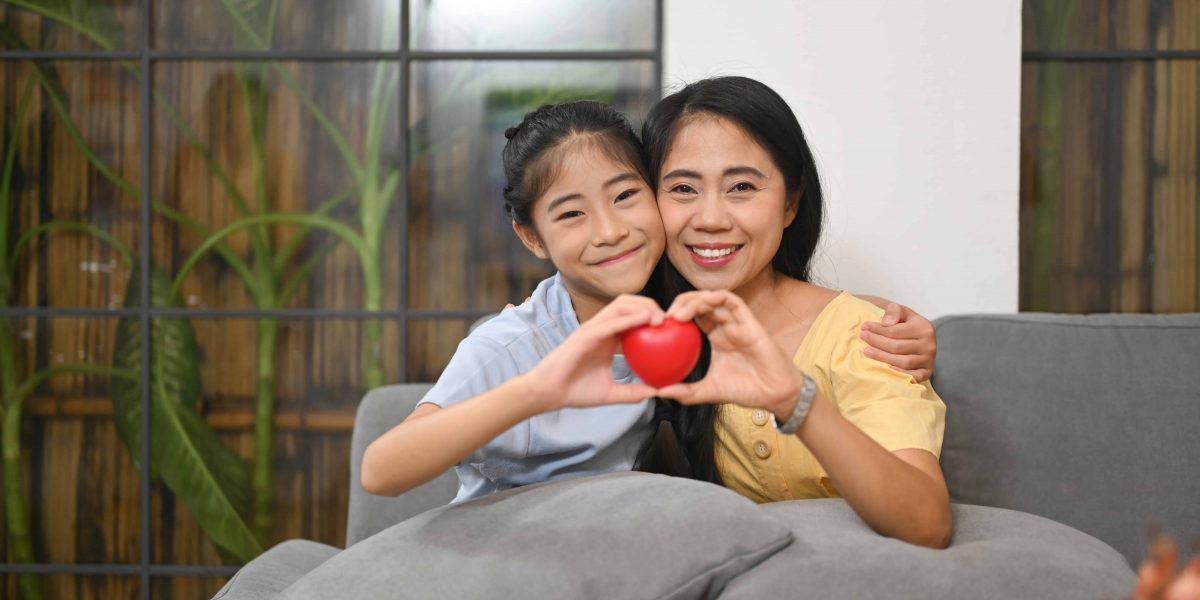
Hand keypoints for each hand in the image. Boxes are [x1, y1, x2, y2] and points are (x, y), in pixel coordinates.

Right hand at [523, 294, 661, 410]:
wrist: (549, 393)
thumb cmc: (576, 391)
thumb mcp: (611, 393)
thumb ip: (633, 392)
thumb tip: (657, 394)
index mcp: (608, 339)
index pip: (632, 317)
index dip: (652, 316)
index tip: (671, 327)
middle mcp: (601, 329)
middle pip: (629, 304)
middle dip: (650, 304)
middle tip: (670, 319)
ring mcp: (592, 329)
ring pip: (620, 305)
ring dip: (642, 307)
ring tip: (661, 318)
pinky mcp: (585, 334)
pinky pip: (610, 322)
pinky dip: (628, 319)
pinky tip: (645, 320)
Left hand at [655, 290, 803, 419]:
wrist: (774, 395)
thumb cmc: (746, 390)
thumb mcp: (709, 391)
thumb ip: (685, 391)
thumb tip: (658, 392)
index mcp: (716, 337)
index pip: (692, 316)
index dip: (675, 315)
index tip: (658, 325)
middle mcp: (725, 326)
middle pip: (700, 304)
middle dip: (680, 304)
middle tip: (664, 317)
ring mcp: (737, 322)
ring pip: (713, 299)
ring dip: (693, 301)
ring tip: (677, 314)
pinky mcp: (750, 322)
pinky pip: (733, 301)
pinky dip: (717, 297)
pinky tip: (703, 302)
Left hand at [860, 303, 936, 381]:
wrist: (921, 338)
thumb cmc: (907, 324)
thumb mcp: (902, 312)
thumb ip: (894, 311)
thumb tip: (886, 323)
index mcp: (924, 327)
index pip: (895, 331)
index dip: (878, 330)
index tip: (864, 327)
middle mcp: (929, 345)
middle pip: (897, 347)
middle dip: (877, 342)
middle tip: (862, 337)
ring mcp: (929, 360)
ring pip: (903, 362)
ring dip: (882, 358)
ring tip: (867, 351)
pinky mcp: (927, 372)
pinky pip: (914, 376)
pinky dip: (901, 374)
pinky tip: (887, 369)